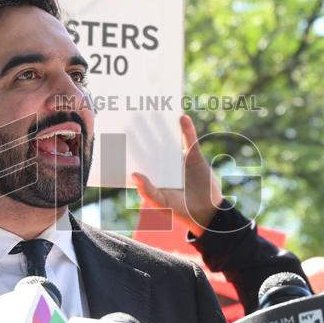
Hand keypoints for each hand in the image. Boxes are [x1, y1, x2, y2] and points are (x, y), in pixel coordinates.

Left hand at [132, 115, 224, 236]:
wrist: (206, 212)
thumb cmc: (179, 210)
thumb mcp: (161, 203)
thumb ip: (147, 191)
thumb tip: (134, 175)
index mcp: (152, 172)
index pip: (138, 157)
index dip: (128, 147)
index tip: (118, 134)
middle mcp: (162, 162)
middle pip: (151, 143)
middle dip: (142, 131)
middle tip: (132, 114)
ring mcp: (177, 158)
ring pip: (168, 138)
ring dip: (162, 125)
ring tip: (153, 111)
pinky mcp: (193, 155)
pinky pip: (189, 139)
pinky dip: (186, 128)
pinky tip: (182, 118)